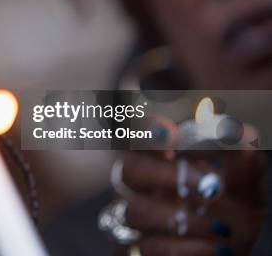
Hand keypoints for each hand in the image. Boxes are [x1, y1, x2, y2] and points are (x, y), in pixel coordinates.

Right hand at [117, 120, 266, 255]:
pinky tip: (216, 247)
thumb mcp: (245, 182)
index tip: (172, 135)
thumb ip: (241, 161)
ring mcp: (143, 216)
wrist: (238, 243)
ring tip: (223, 226)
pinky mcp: (147, 246)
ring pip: (136, 211)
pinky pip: (152, 247)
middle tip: (209, 186)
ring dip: (182, 218)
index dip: (145, 131)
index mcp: (163, 157)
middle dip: (166, 176)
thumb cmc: (235, 204)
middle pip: (129, 171)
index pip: (137, 135)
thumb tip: (243, 136)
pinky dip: (187, 247)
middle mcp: (145, 184)